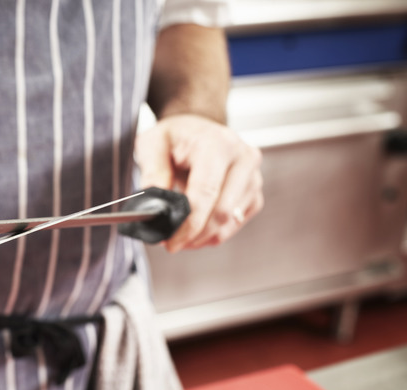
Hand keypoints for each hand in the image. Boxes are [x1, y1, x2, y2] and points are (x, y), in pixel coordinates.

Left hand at [134, 114, 262, 252]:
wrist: (195, 129)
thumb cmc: (174, 136)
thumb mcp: (152, 144)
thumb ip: (152, 174)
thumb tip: (153, 206)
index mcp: (218, 144)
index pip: (205, 193)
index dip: (187, 223)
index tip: (170, 241)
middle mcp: (243, 158)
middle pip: (221, 212)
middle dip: (194, 235)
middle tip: (171, 242)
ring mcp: (253, 176)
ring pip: (230, 222)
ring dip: (203, 237)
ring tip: (181, 236)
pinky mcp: (255, 192)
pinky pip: (236, 223)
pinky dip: (215, 233)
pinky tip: (197, 231)